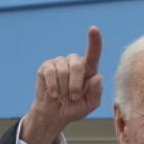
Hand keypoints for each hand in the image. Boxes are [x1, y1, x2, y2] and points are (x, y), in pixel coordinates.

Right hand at [20, 26, 103, 143]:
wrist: (54, 114)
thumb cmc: (74, 108)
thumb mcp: (90, 105)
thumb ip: (96, 92)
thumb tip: (97, 77)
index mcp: (88, 69)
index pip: (93, 52)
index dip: (94, 41)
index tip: (93, 29)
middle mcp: (74, 62)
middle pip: (77, 66)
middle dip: (75, 85)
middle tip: (73, 98)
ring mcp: (59, 62)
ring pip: (63, 71)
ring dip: (63, 89)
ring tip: (62, 97)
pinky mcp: (46, 67)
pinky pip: (50, 73)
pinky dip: (53, 87)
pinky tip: (53, 94)